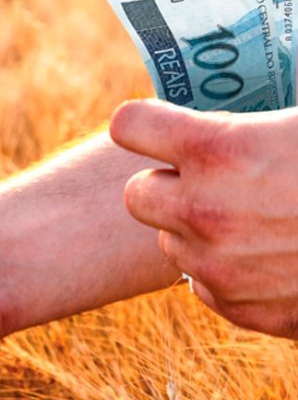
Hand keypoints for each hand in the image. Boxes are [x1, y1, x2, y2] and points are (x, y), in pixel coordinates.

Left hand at [110, 99, 297, 337]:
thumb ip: (259, 116)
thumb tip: (247, 90)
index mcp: (220, 149)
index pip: (128, 126)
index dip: (145, 124)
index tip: (160, 127)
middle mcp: (204, 211)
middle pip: (136, 193)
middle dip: (167, 182)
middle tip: (210, 176)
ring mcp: (219, 266)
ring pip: (169, 240)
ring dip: (196, 228)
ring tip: (255, 216)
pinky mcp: (240, 309)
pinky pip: (201, 283)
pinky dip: (223, 270)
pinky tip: (270, 255)